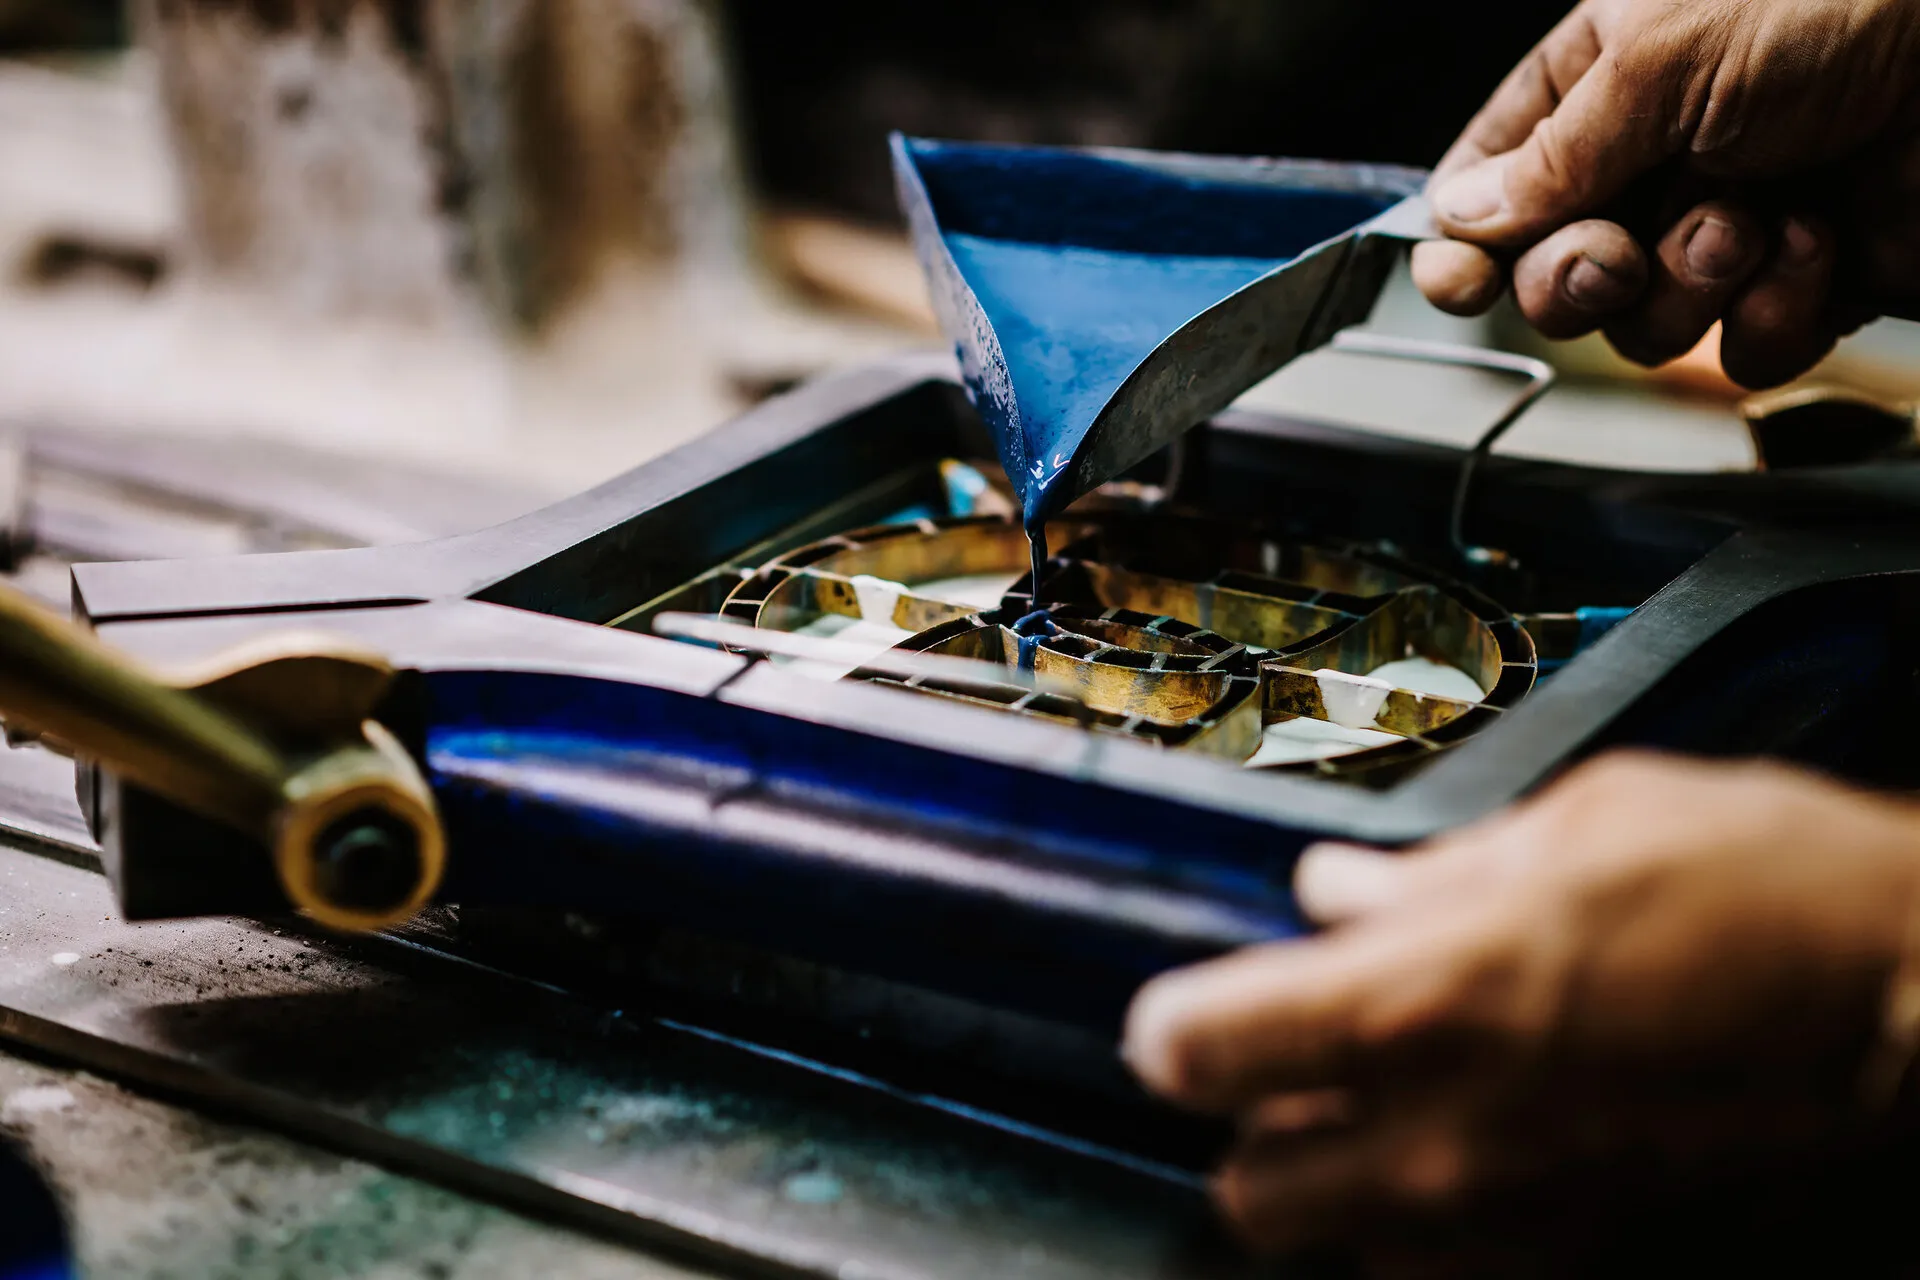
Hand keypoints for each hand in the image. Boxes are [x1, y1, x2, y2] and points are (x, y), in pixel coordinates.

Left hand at [1122, 752, 1919, 1263]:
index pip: (1203, 1048)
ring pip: (1348, 1251)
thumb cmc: (1770, 891)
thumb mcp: (1584, 828)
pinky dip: (1440, 1231)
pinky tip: (1489, 1159)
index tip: (1189, 1014)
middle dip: (1255, 1134)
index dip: (1179, 1030)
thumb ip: (1433, 873)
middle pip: (1252, 1193)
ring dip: (1345, 1189)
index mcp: (1424, 1000)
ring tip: (1400, 1113)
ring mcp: (1521, 1225)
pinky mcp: (1593, 1268)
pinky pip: (1457, 1275)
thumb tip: (1335, 890)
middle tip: (1297, 1070)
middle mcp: (1448, 1139)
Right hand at [1412, 0, 1919, 389]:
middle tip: (1621, 253)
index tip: (1460, 282)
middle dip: (1579, 277)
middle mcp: (1653, 161)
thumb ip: (1550, 153)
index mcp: (1602, 81)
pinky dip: (1775, 312)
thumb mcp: (1661, 58)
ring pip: (1641, 326)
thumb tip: (1463, 217)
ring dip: (1690, 286)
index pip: (1489, 182)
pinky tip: (1815, 242)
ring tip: (1752, 218)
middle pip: (1550, 274)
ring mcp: (1722, 226)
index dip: (1462, 243)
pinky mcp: (1797, 284)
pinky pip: (1739, 351)